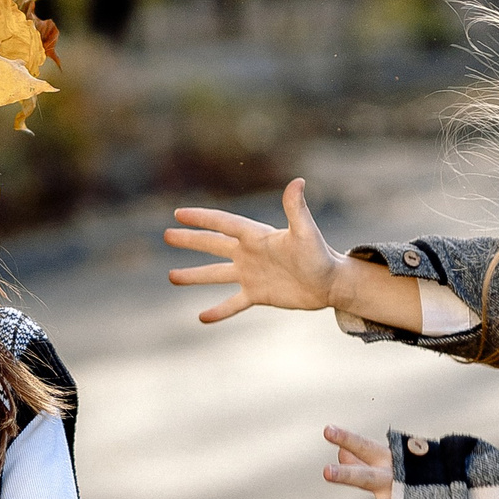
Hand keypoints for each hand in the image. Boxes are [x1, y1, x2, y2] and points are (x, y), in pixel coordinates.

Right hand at [166, 180, 341, 323]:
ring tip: (171, 276)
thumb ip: (296, 209)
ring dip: (194, 275)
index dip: (201, 218)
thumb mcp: (305, 233)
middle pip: (213, 245)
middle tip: (167, 235)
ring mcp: (251, 275)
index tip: (178, 213)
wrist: (331, 284)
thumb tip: (298, 182)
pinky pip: (232, 303)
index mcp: (255, 237)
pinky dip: (218, 310)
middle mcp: (249, 254)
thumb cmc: (320, 255)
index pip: (223, 224)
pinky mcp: (257, 295)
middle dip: (190, 240)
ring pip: (215, 275)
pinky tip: (201, 317)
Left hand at [317, 425, 393, 498]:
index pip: (366, 447)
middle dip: (347, 475)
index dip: (348, 438)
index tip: (327, 430)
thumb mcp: (396, 461)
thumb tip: (340, 452)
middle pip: (367, 478)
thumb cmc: (420, 475)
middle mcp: (393, 485)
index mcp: (392, 463)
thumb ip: (364, 457)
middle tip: (325, 472)